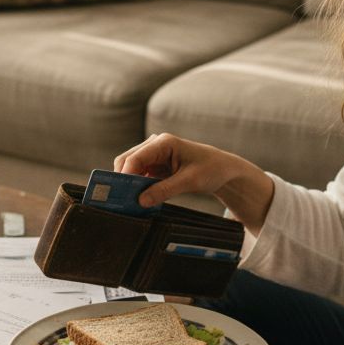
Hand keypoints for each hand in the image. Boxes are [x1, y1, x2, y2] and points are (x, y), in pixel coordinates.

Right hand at [113, 133, 273, 230]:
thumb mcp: (189, 182)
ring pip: (131, 168)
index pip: (135, 157)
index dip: (125, 175)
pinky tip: (139, 198)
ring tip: (129, 201)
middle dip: (123, 179)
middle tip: (121, 200)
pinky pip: (139, 175)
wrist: (223, 170)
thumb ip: (164, 190)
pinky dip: (137, 186)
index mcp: (164, 143)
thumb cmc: (210, 169)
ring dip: (129, 184)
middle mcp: (155, 145)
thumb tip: (140, 201)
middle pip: (128, 161)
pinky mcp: (156, 165)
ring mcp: (154, 155)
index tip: (120, 193)